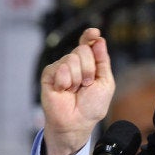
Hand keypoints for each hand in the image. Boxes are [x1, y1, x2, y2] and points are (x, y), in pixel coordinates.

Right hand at [40, 28, 114, 154]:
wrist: (77, 122)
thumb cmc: (92, 105)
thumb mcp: (105, 82)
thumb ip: (103, 61)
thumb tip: (99, 40)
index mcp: (89, 62)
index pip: (88, 44)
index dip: (90, 36)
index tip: (94, 32)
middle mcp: (74, 62)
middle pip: (83, 49)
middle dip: (89, 69)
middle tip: (86, 84)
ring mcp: (62, 67)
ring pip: (72, 58)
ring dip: (78, 78)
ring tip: (75, 90)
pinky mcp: (49, 74)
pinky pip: (60, 68)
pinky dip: (66, 81)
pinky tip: (64, 90)